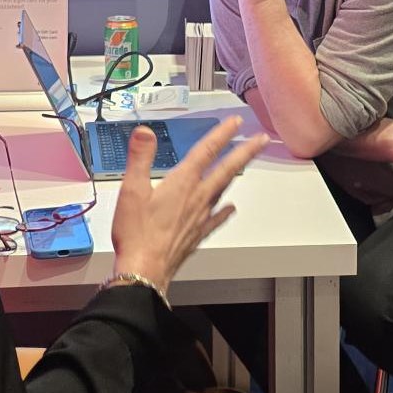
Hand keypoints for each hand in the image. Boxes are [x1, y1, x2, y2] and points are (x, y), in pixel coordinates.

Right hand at [110, 116, 268, 290]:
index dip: (222, 134)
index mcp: (182, 183)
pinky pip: (217, 218)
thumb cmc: (137, 234)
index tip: (235, 122)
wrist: (145, 270)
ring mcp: (201, 217)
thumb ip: (140, 157)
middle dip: (245, 152)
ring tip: (245, 165)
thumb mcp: (131, 190)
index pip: (206, 151)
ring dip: (235, 174)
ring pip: (224, 190)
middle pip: (226, 169)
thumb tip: (145, 131)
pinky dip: (225, 210)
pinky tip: (230, 208)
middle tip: (261, 140)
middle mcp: (197, 198)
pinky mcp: (198, 234)